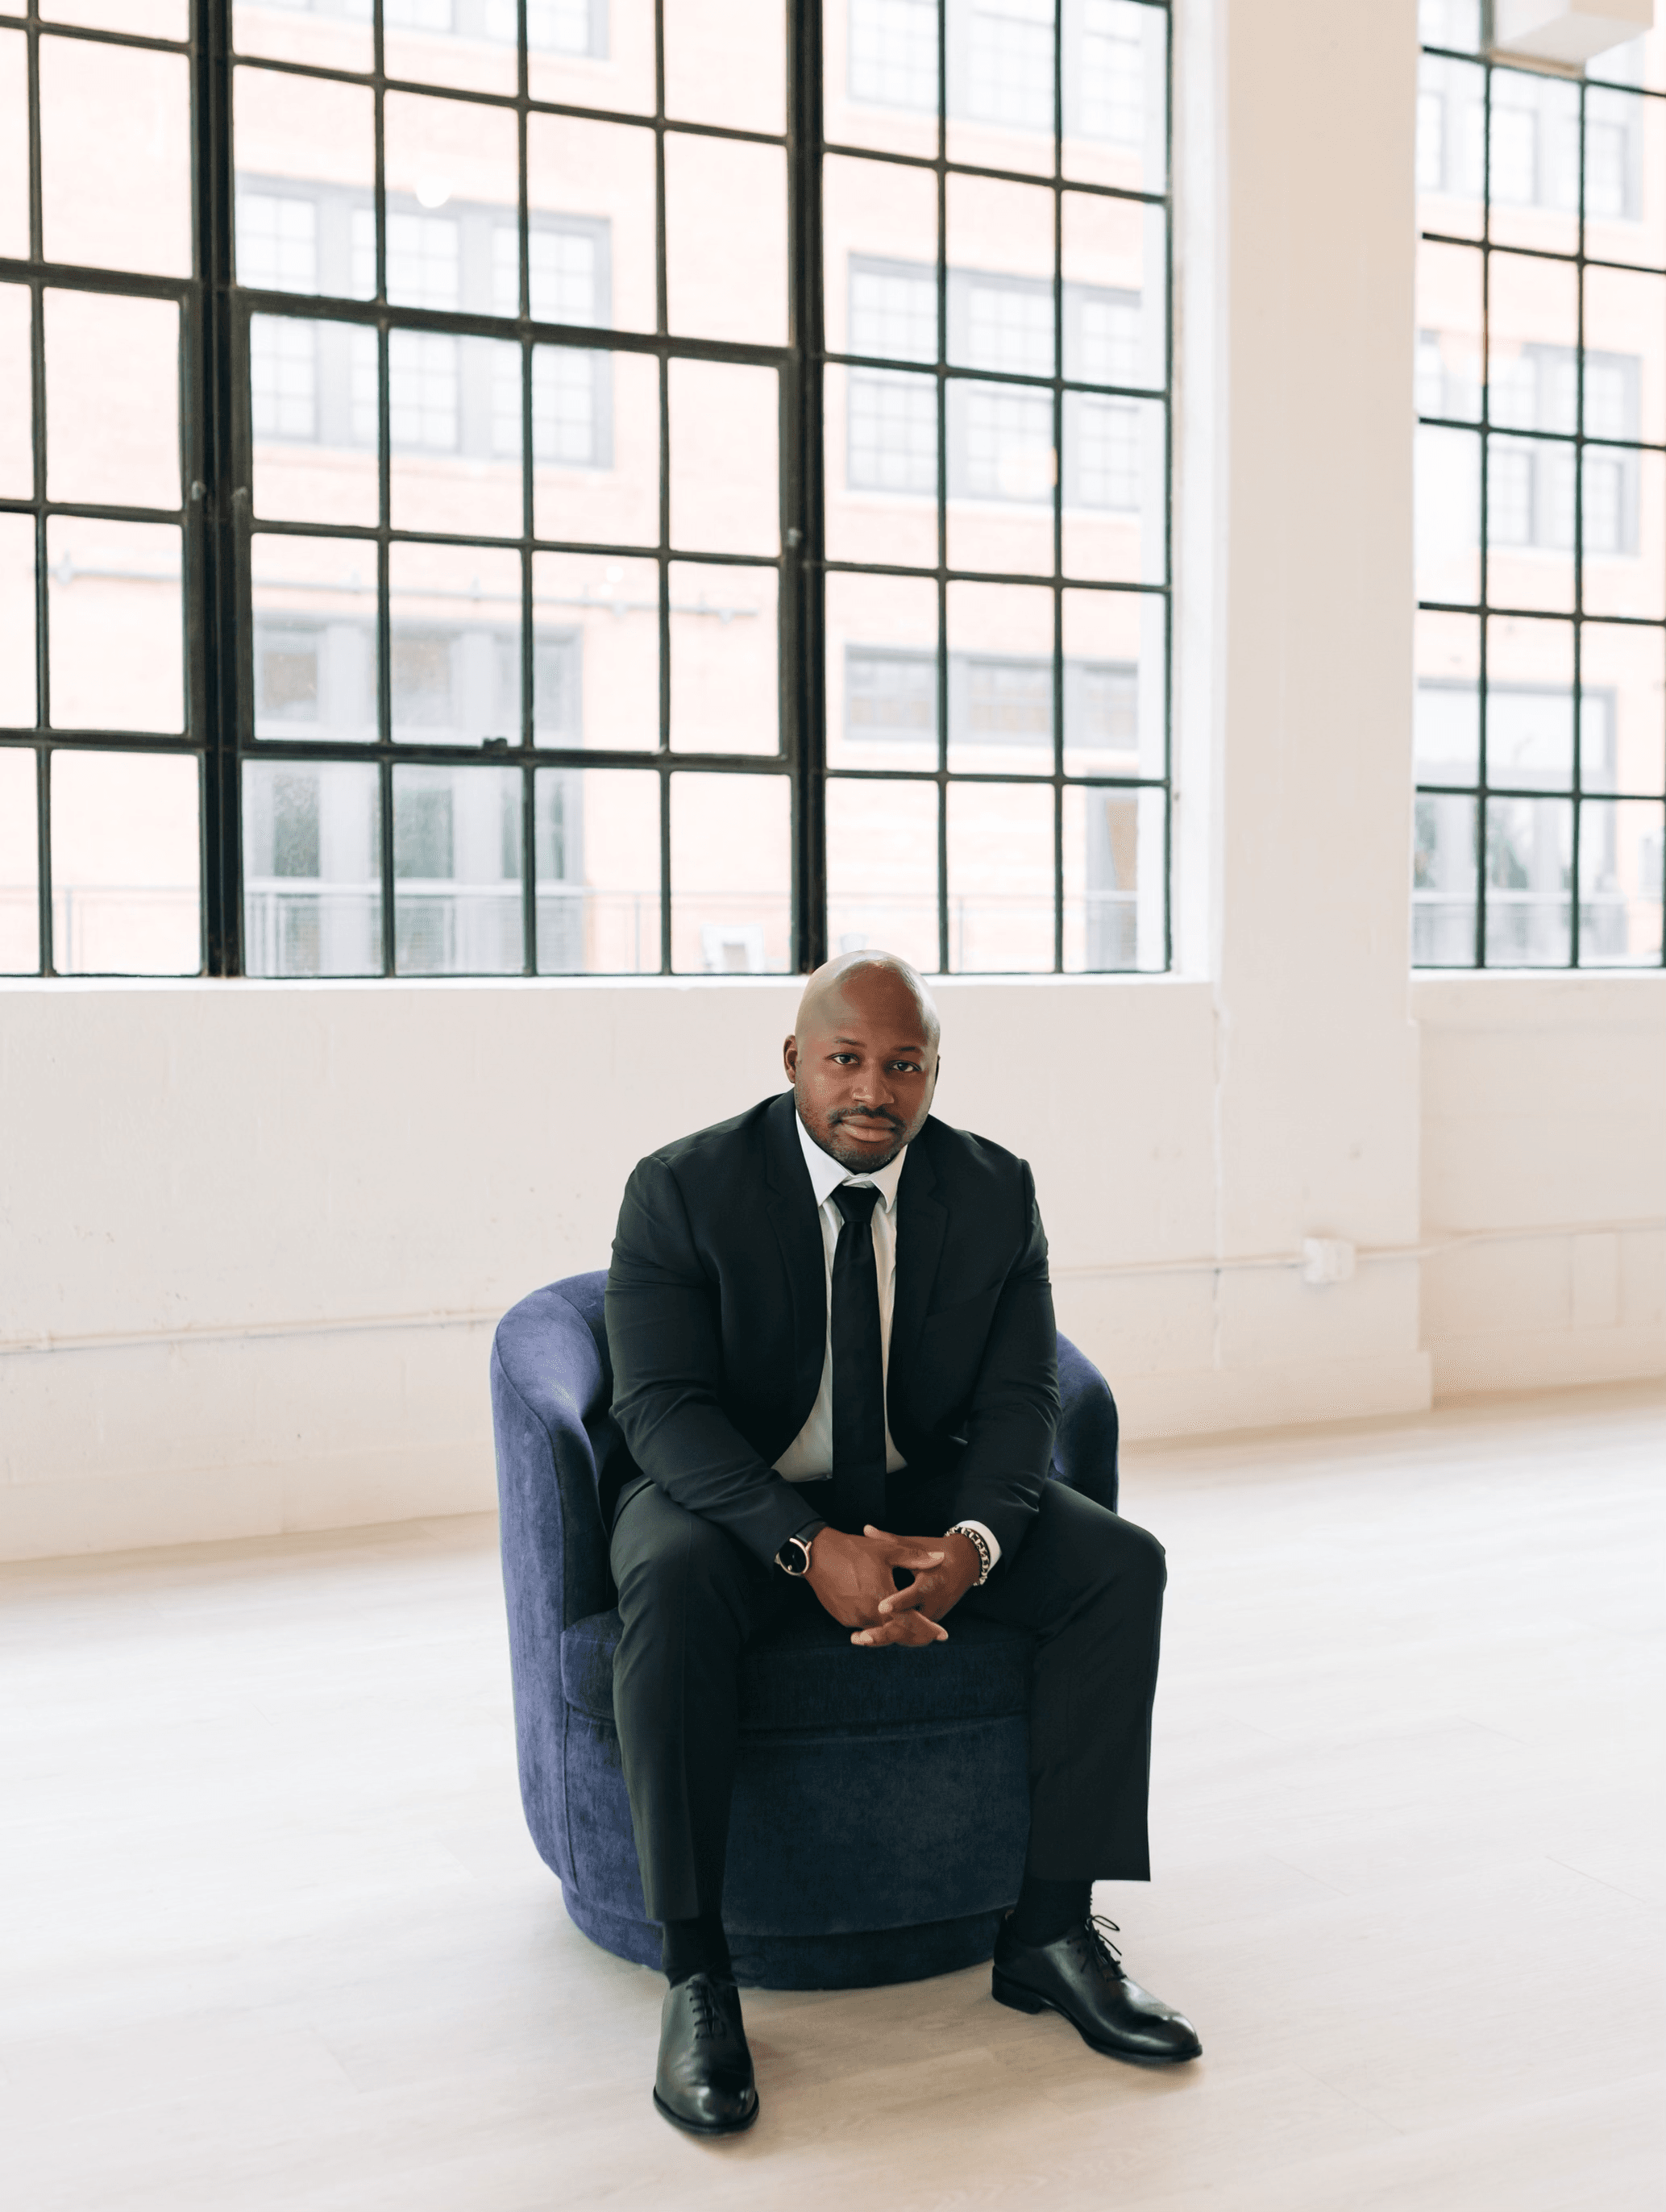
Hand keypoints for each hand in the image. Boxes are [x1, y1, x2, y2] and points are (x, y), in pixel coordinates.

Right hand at [804, 1526, 948, 1644]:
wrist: (817, 1555)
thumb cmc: (853, 1550)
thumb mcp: (887, 1551)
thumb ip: (915, 1557)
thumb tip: (940, 1558)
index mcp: (883, 1597)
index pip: (911, 1621)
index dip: (928, 1629)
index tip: (943, 1635)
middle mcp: (868, 1613)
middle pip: (896, 1631)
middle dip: (913, 1633)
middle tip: (929, 1634)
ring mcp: (854, 1618)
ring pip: (880, 1629)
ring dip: (893, 1628)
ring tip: (907, 1623)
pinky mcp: (843, 1618)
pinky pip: (865, 1624)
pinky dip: (876, 1622)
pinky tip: (883, 1615)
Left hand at [862, 1526, 980, 1643]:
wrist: (966, 1563)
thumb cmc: (937, 1550)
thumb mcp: (917, 1545)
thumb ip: (889, 1540)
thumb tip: (866, 1529)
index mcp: (932, 1582)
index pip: (914, 1596)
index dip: (898, 1603)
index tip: (880, 1608)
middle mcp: (935, 1603)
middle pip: (910, 1625)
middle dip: (886, 1633)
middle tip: (861, 1637)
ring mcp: (934, 1615)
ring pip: (910, 1634)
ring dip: (886, 1638)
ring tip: (859, 1639)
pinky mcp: (931, 1622)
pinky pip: (912, 1633)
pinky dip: (893, 1636)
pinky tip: (870, 1638)